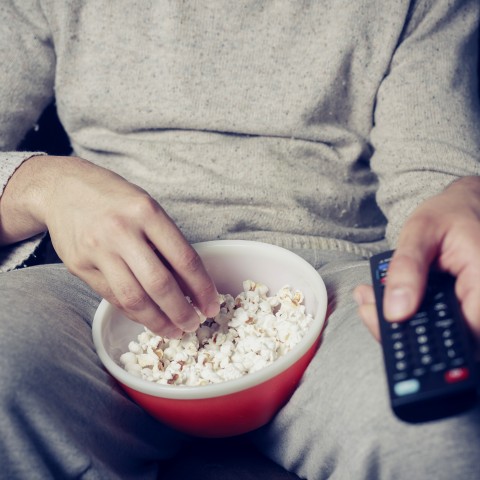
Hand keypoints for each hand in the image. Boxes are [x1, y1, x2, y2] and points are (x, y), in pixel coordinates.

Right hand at [0, 155, 219, 336]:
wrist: (63, 189)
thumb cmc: (114, 198)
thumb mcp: (147, 208)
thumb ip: (167, 243)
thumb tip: (191, 285)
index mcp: (147, 213)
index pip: (184, 259)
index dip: (202, 288)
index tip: (211, 305)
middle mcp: (122, 231)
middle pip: (159, 284)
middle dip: (182, 312)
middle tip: (194, 325)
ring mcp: (98, 250)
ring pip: (134, 298)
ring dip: (158, 321)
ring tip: (174, 331)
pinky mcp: (80, 266)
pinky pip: (113, 297)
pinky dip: (134, 313)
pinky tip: (148, 318)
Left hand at [354, 176, 479, 341]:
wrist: (461, 207)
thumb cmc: (449, 215)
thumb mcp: (421, 230)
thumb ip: (407, 268)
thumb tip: (396, 310)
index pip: (464, 333)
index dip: (425, 339)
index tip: (390, 325)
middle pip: (448, 339)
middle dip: (402, 330)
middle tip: (369, 309)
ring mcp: (470, 306)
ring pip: (437, 334)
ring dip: (401, 323)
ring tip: (371, 300)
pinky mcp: (459, 307)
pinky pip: (432, 321)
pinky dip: (406, 313)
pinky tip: (382, 299)